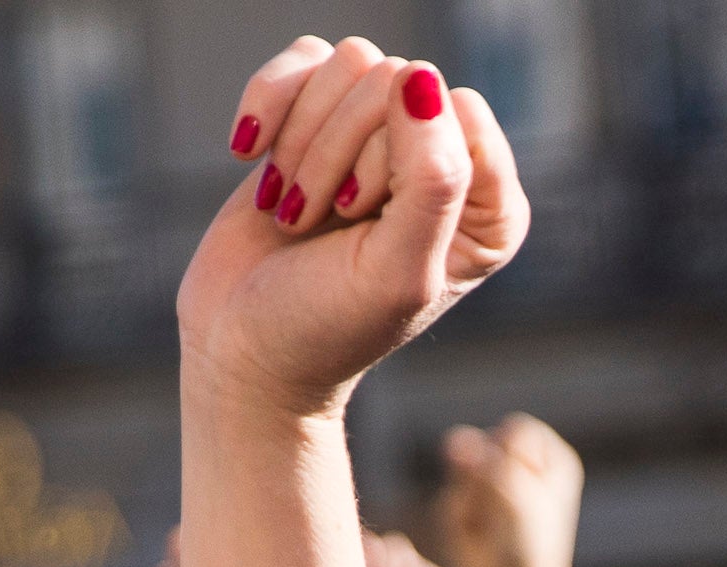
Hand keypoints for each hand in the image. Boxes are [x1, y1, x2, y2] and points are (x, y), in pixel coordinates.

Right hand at [177, 38, 527, 426]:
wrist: (240, 347)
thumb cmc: (325, 326)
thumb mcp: (395, 271)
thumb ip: (431, 180)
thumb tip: (421, 78)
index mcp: (487, 203)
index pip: (455, 110)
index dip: (394, 157)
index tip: (361, 220)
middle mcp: (444, 159)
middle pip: (396, 82)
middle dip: (337, 154)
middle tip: (314, 223)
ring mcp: (380, 133)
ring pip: (350, 63)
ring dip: (302, 142)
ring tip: (292, 209)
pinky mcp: (322, 116)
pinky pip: (303, 60)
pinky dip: (267, 105)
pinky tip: (251, 158)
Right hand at [439, 413, 581, 566]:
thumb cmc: (530, 544)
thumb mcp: (516, 491)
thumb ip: (484, 458)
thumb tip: (451, 441)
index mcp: (547, 457)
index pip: (514, 432)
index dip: (513, 462)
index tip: (528, 497)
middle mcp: (519, 467)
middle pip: (485, 447)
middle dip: (490, 482)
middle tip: (509, 516)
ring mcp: (490, 487)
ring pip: (462, 472)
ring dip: (475, 501)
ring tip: (494, 528)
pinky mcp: (467, 511)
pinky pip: (450, 500)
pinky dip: (461, 521)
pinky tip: (479, 540)